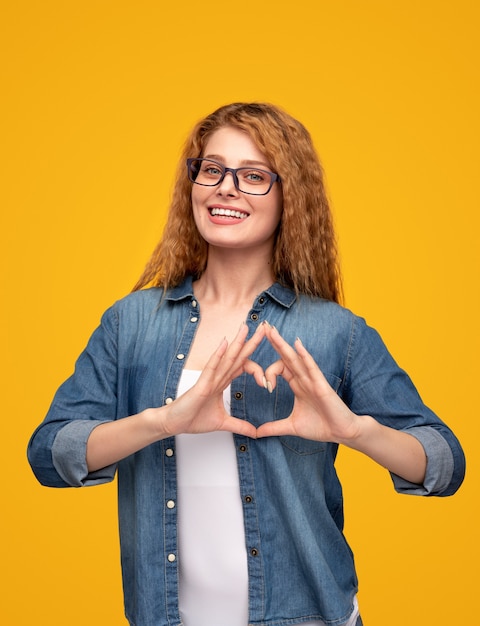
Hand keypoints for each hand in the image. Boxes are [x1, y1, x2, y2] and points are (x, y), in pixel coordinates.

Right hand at [160, 322, 265, 438]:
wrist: (174, 424)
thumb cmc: (193, 419)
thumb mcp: (222, 424)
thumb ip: (239, 425)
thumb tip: (255, 433)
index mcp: (222, 382)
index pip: (242, 368)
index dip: (257, 367)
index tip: (269, 375)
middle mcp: (218, 377)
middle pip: (238, 357)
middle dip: (251, 343)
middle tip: (264, 328)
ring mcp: (209, 379)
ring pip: (227, 358)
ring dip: (237, 342)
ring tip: (246, 327)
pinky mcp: (201, 384)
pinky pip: (211, 367)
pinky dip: (218, 355)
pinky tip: (224, 343)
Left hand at [256, 325, 361, 443]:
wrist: (342, 433)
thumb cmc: (321, 426)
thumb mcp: (291, 427)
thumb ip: (274, 427)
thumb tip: (257, 433)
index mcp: (297, 385)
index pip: (279, 369)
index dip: (268, 373)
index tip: (265, 386)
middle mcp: (304, 379)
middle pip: (286, 356)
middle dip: (274, 342)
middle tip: (263, 326)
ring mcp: (313, 380)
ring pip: (295, 358)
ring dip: (283, 344)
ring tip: (272, 331)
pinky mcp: (321, 385)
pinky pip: (311, 367)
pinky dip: (304, 355)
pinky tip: (297, 344)